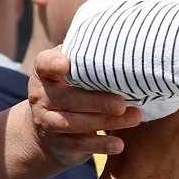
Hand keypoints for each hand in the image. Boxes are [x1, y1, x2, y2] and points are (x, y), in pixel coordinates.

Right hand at [28, 47, 141, 166]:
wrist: (46, 132)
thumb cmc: (73, 89)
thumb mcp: (74, 72)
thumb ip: (89, 55)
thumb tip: (128, 33)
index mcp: (46, 74)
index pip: (44, 64)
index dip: (52, 63)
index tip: (65, 63)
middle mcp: (42, 98)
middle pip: (68, 99)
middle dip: (97, 102)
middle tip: (122, 102)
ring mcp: (48, 123)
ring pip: (75, 124)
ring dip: (106, 122)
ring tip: (135, 117)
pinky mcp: (60, 145)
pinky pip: (79, 146)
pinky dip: (100, 146)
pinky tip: (119, 145)